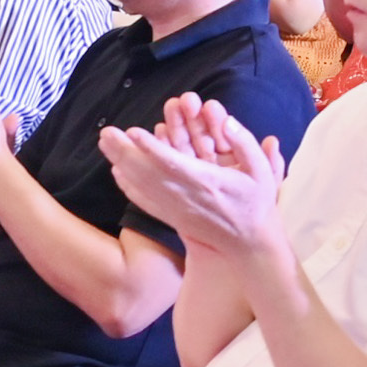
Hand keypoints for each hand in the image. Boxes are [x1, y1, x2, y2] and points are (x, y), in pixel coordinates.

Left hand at [105, 91, 288, 257]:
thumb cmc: (256, 205)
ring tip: (104, 144)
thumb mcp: (262, 173)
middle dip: (125, 152)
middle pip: (149, 172)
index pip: (173, 163)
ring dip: (122, 164)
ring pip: (143, 185)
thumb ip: (245, 145)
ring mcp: (176, 208)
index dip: (151, 148)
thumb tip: (228, 122)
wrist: (247, 245)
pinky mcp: (172, 217)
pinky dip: (129, 186)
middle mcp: (187, 196)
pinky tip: (117, 172)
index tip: (132, 132)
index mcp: (208, 182)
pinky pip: (146, 201)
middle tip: (105, 133)